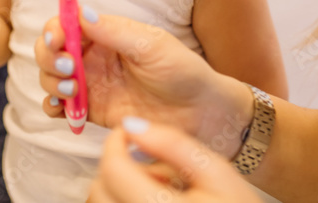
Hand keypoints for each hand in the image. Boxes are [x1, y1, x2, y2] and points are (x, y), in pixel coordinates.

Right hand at [35, 11, 252, 147]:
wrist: (202, 114)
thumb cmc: (182, 72)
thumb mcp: (152, 45)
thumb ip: (115, 30)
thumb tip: (80, 12)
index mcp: (106, 34)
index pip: (67, 24)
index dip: (54, 29)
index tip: (58, 40)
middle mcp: (93, 57)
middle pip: (50, 50)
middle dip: (48, 57)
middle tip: (67, 68)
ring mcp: (91, 84)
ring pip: (50, 78)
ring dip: (50, 81)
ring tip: (72, 88)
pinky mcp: (92, 111)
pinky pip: (61, 107)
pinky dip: (53, 106)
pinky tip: (64, 108)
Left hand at [88, 119, 260, 201]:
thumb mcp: (217, 173)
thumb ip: (174, 144)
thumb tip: (132, 125)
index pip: (111, 169)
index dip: (114, 142)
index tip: (127, 133)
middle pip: (100, 191)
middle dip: (120, 170)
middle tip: (159, 170)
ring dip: (122, 192)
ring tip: (164, 192)